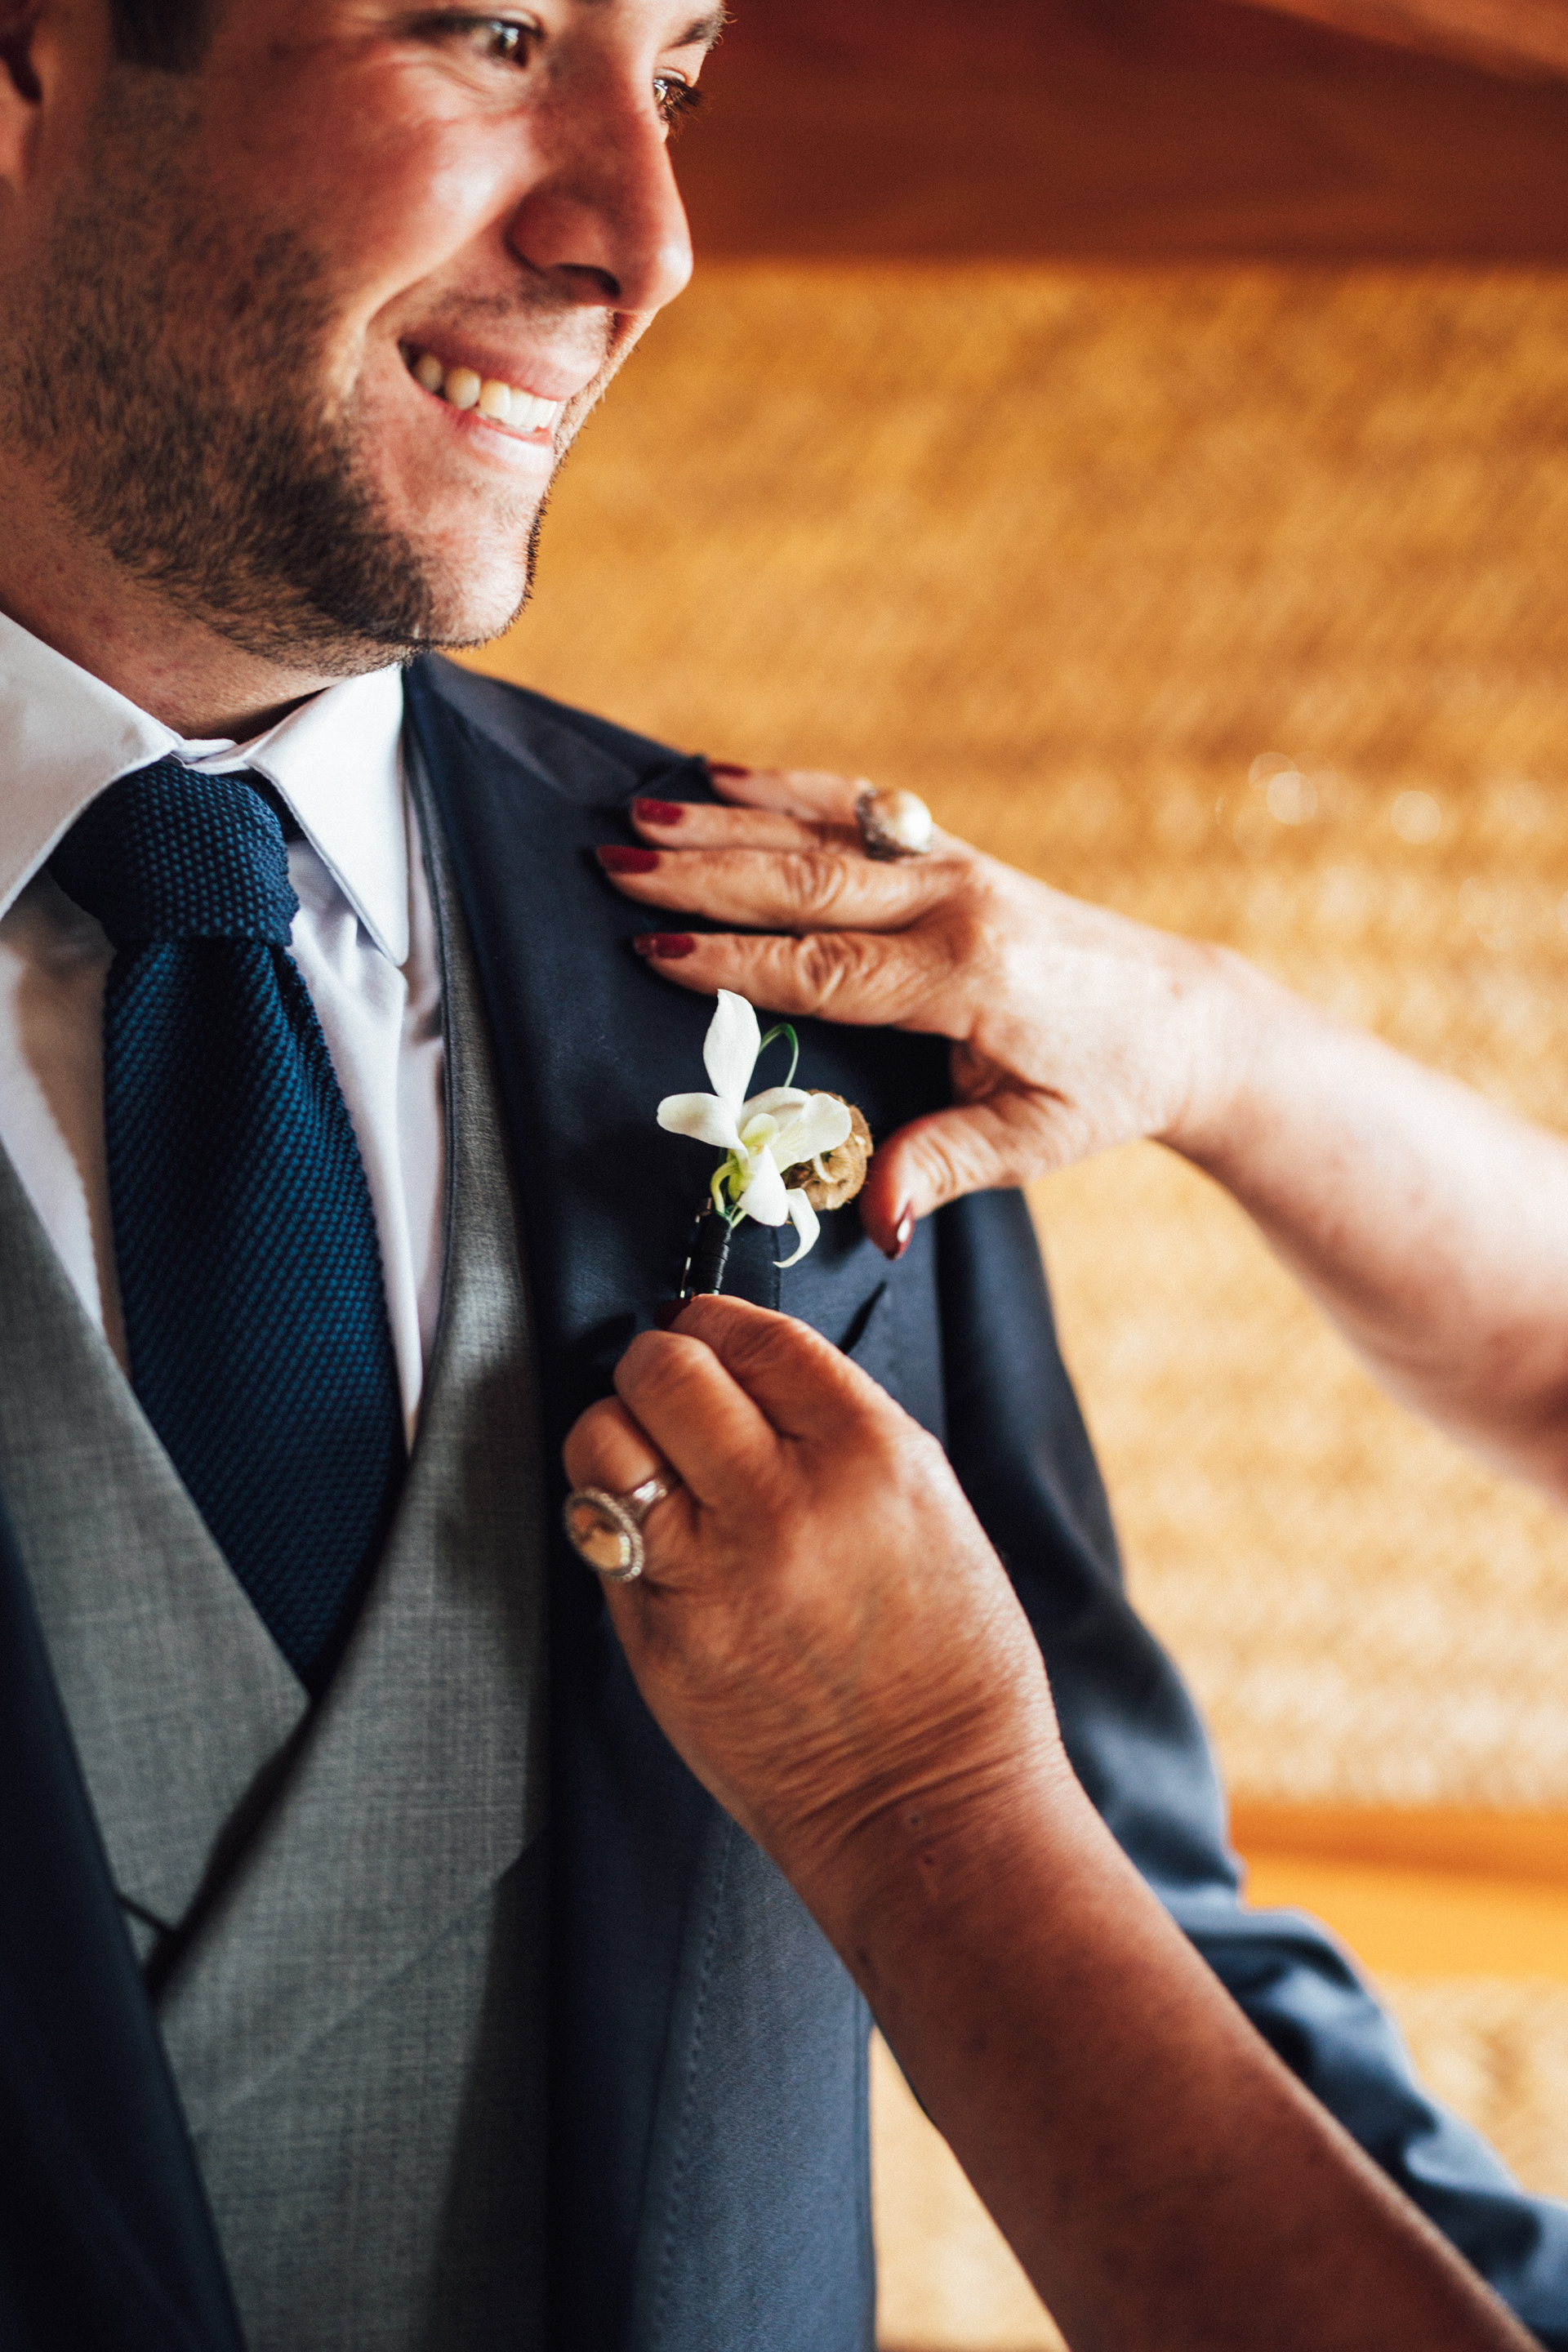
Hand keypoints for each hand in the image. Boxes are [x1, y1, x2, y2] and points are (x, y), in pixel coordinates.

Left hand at [561, 1295, 1062, 1913]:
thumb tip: (739, 1363)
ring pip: (603, 1439)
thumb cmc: (947, 1653)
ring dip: (618, 1434)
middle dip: (658, 1367)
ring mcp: (711, 1575)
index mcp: (868, 1453)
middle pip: (662, 1369)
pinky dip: (615, 1522)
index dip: (713, 1320)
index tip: (706, 1334)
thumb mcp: (926, 1499)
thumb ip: (831, 1424)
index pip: (752, 1334)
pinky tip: (657, 1539)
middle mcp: (782, 1502)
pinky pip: (599, 1538)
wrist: (929, 1802)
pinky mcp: (658, 1641)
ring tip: (650, 1462)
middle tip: (672, 1395)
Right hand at [602, 767, 1243, 1253]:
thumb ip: (946, 1167)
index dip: (734, 962)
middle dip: (703, 873)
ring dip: (727, 818)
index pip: (826, 968)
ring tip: (639, 810)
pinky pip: (856, 808)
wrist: (1183, 1014)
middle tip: (612, 863)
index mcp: (968, 976)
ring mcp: (956, 866)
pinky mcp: (955, 853)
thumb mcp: (1034, 1143)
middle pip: (808, 879)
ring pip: (824, 828)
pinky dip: (786, 787)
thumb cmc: (1104, 1086)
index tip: (650, 951)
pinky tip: (722, 774)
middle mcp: (957, 903)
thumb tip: (878, 1223)